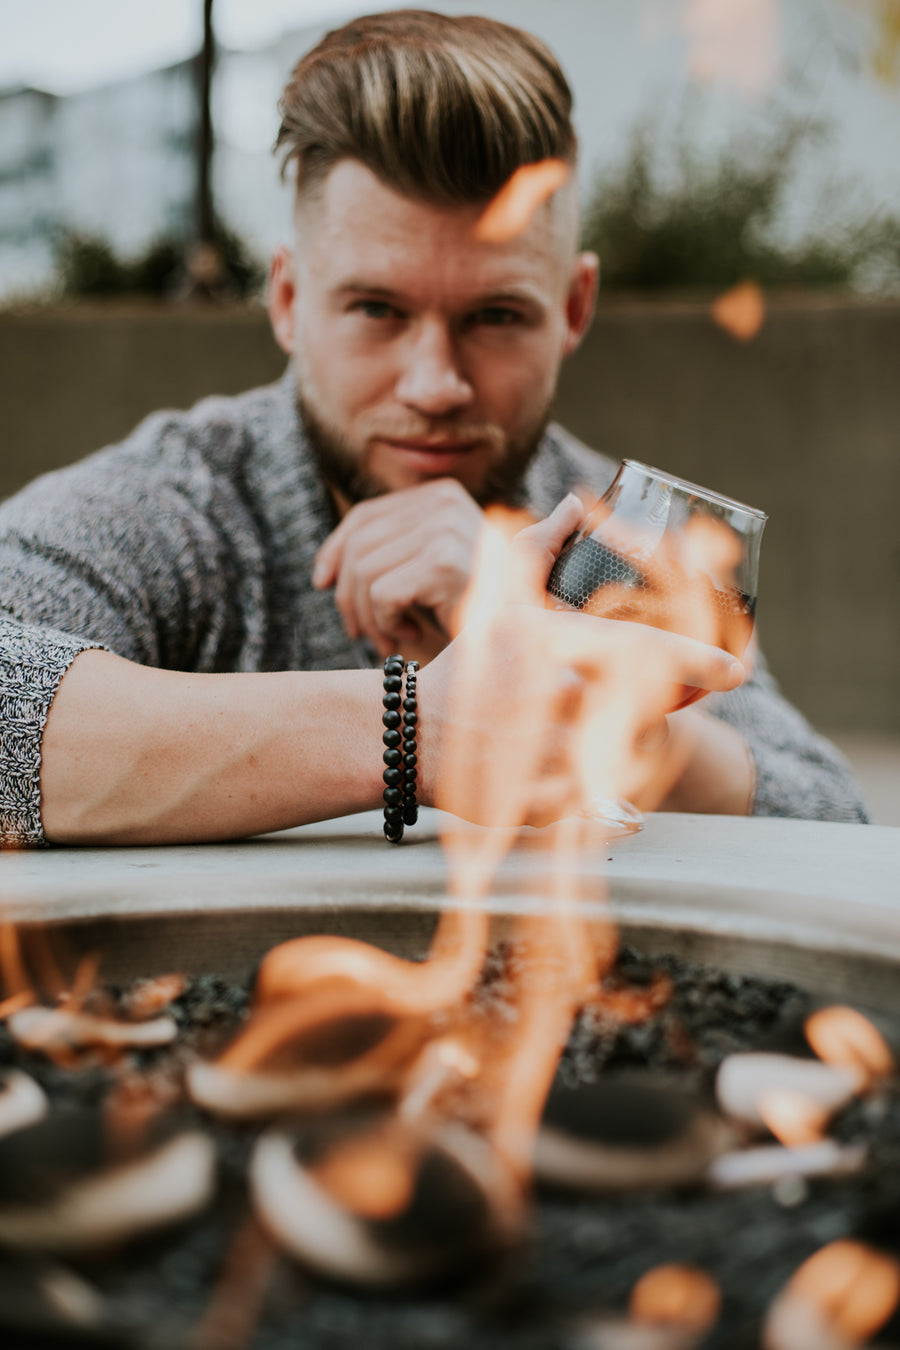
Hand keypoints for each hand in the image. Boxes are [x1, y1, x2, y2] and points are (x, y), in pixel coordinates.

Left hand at [312, 480, 492, 664]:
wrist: (521, 642)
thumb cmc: (471, 612)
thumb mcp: (424, 573)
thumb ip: (385, 556)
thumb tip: (322, 571)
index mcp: (442, 494)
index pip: (365, 515)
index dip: (334, 550)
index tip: (322, 583)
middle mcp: (446, 502)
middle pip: (359, 544)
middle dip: (348, 594)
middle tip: (360, 631)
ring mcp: (447, 529)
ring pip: (363, 572)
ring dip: (368, 618)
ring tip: (389, 638)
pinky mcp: (444, 564)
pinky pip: (380, 594)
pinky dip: (386, 624)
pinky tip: (411, 636)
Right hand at [417, 496, 745, 828]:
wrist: (410, 737)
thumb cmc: (465, 667)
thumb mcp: (496, 598)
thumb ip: (540, 545)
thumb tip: (576, 505)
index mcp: (550, 648)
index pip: (639, 650)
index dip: (695, 661)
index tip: (736, 671)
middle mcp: (554, 702)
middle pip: (641, 714)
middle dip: (644, 717)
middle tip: (621, 714)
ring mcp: (550, 758)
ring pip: (623, 763)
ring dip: (618, 756)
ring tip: (581, 744)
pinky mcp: (544, 806)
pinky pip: (595, 805)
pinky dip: (592, 795)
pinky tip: (563, 777)